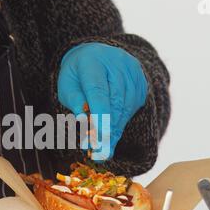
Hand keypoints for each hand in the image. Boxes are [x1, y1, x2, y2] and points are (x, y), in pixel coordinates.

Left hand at [58, 42, 147, 160]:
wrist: (97, 55)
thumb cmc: (78, 75)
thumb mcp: (67, 85)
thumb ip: (74, 101)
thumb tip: (85, 121)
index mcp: (93, 62)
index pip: (98, 91)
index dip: (100, 115)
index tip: (101, 137)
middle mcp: (117, 64)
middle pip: (115, 102)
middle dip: (108, 130)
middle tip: (100, 154)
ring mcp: (132, 72)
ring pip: (126, 107)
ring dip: (115, 130)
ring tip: (104, 149)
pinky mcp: (141, 82)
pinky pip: (133, 108)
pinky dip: (121, 123)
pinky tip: (112, 134)